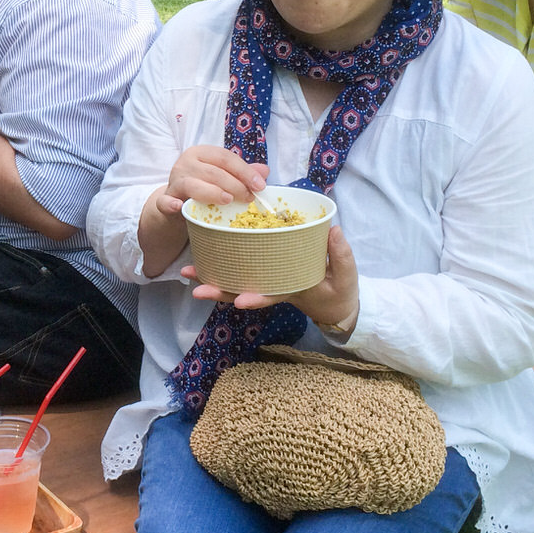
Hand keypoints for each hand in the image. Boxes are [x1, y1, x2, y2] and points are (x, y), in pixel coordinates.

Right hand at [151, 146, 267, 220]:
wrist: (175, 203)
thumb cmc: (203, 187)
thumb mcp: (222, 177)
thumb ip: (242, 174)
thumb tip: (264, 171)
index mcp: (201, 153)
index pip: (225, 158)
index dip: (244, 171)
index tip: (260, 185)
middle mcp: (186, 164)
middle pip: (212, 171)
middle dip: (234, 184)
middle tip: (249, 198)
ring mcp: (174, 182)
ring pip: (192, 184)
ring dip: (212, 192)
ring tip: (227, 200)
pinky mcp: (164, 200)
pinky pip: (164, 202)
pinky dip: (170, 204)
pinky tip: (178, 207)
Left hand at [180, 226, 359, 327]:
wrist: (335, 302)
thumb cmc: (341, 291)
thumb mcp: (346, 276)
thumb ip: (341, 255)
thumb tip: (333, 230)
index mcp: (292, 290)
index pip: (272, 295)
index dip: (257, 297)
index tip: (241, 300)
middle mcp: (273, 286)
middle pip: (243, 291)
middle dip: (220, 290)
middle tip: (196, 289)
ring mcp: (266, 279)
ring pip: (235, 281)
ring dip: (211, 277)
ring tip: (187, 271)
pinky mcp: (264, 270)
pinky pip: (240, 268)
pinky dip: (222, 263)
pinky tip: (202, 254)